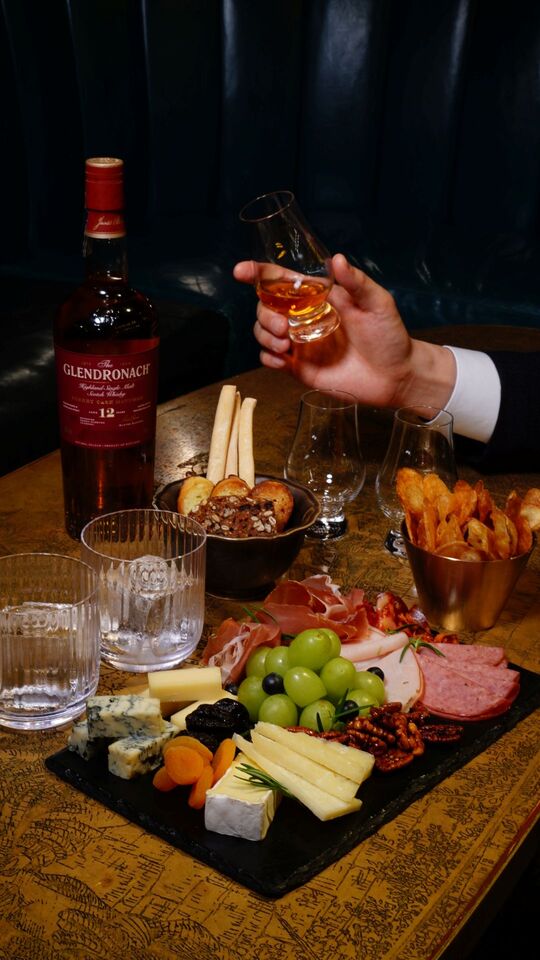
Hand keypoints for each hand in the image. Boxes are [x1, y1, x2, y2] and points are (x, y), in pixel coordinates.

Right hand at [233, 254, 455, 409]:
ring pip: (263, 332)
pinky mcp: (299, 368)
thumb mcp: (377, 303)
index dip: (258, 273)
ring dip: (264, 335)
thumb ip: (356, 282)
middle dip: (264, 314)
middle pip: (265, 307)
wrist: (396, 376)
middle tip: (284, 328)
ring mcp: (300, 343)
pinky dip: (268, 357)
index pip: (282, 281)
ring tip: (285, 343)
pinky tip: (282, 360)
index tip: (241, 271)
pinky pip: (270, 359)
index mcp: (318, 297)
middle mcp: (304, 317)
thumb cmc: (390, 336)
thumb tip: (336, 259)